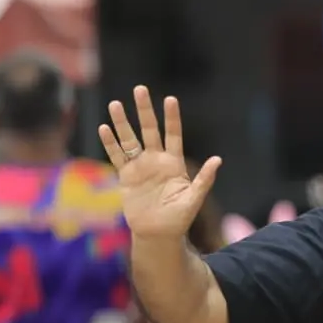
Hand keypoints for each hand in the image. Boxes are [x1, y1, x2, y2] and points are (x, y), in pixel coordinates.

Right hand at [98, 86, 220, 239]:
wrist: (158, 234)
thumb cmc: (179, 218)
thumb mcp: (194, 199)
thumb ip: (204, 179)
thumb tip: (218, 160)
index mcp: (174, 163)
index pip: (173, 135)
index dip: (171, 118)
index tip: (170, 99)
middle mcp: (156, 160)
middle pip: (150, 130)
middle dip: (144, 110)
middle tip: (139, 89)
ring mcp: (140, 167)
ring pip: (130, 140)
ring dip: (122, 123)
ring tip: (115, 104)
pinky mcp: (126, 177)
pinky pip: (117, 156)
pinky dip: (110, 143)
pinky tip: (104, 128)